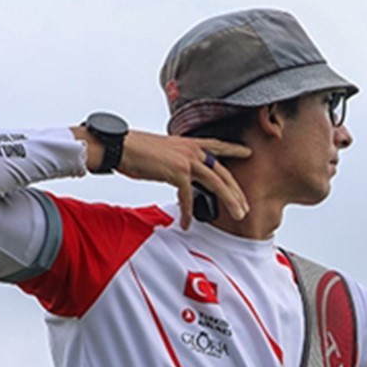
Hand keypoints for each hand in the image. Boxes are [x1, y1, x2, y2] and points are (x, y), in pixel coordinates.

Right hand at [74, 126, 250, 226]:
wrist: (119, 146)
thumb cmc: (134, 150)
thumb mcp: (162, 152)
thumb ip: (176, 163)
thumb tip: (181, 177)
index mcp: (188, 143)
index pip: (217, 145)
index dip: (233, 149)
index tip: (248, 152)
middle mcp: (191, 150)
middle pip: (222, 172)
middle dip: (236, 191)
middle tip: (245, 206)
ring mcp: (186, 160)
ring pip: (217, 183)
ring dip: (229, 201)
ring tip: (238, 215)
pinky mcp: (178, 172)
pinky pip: (188, 197)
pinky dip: (188, 212)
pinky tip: (187, 223)